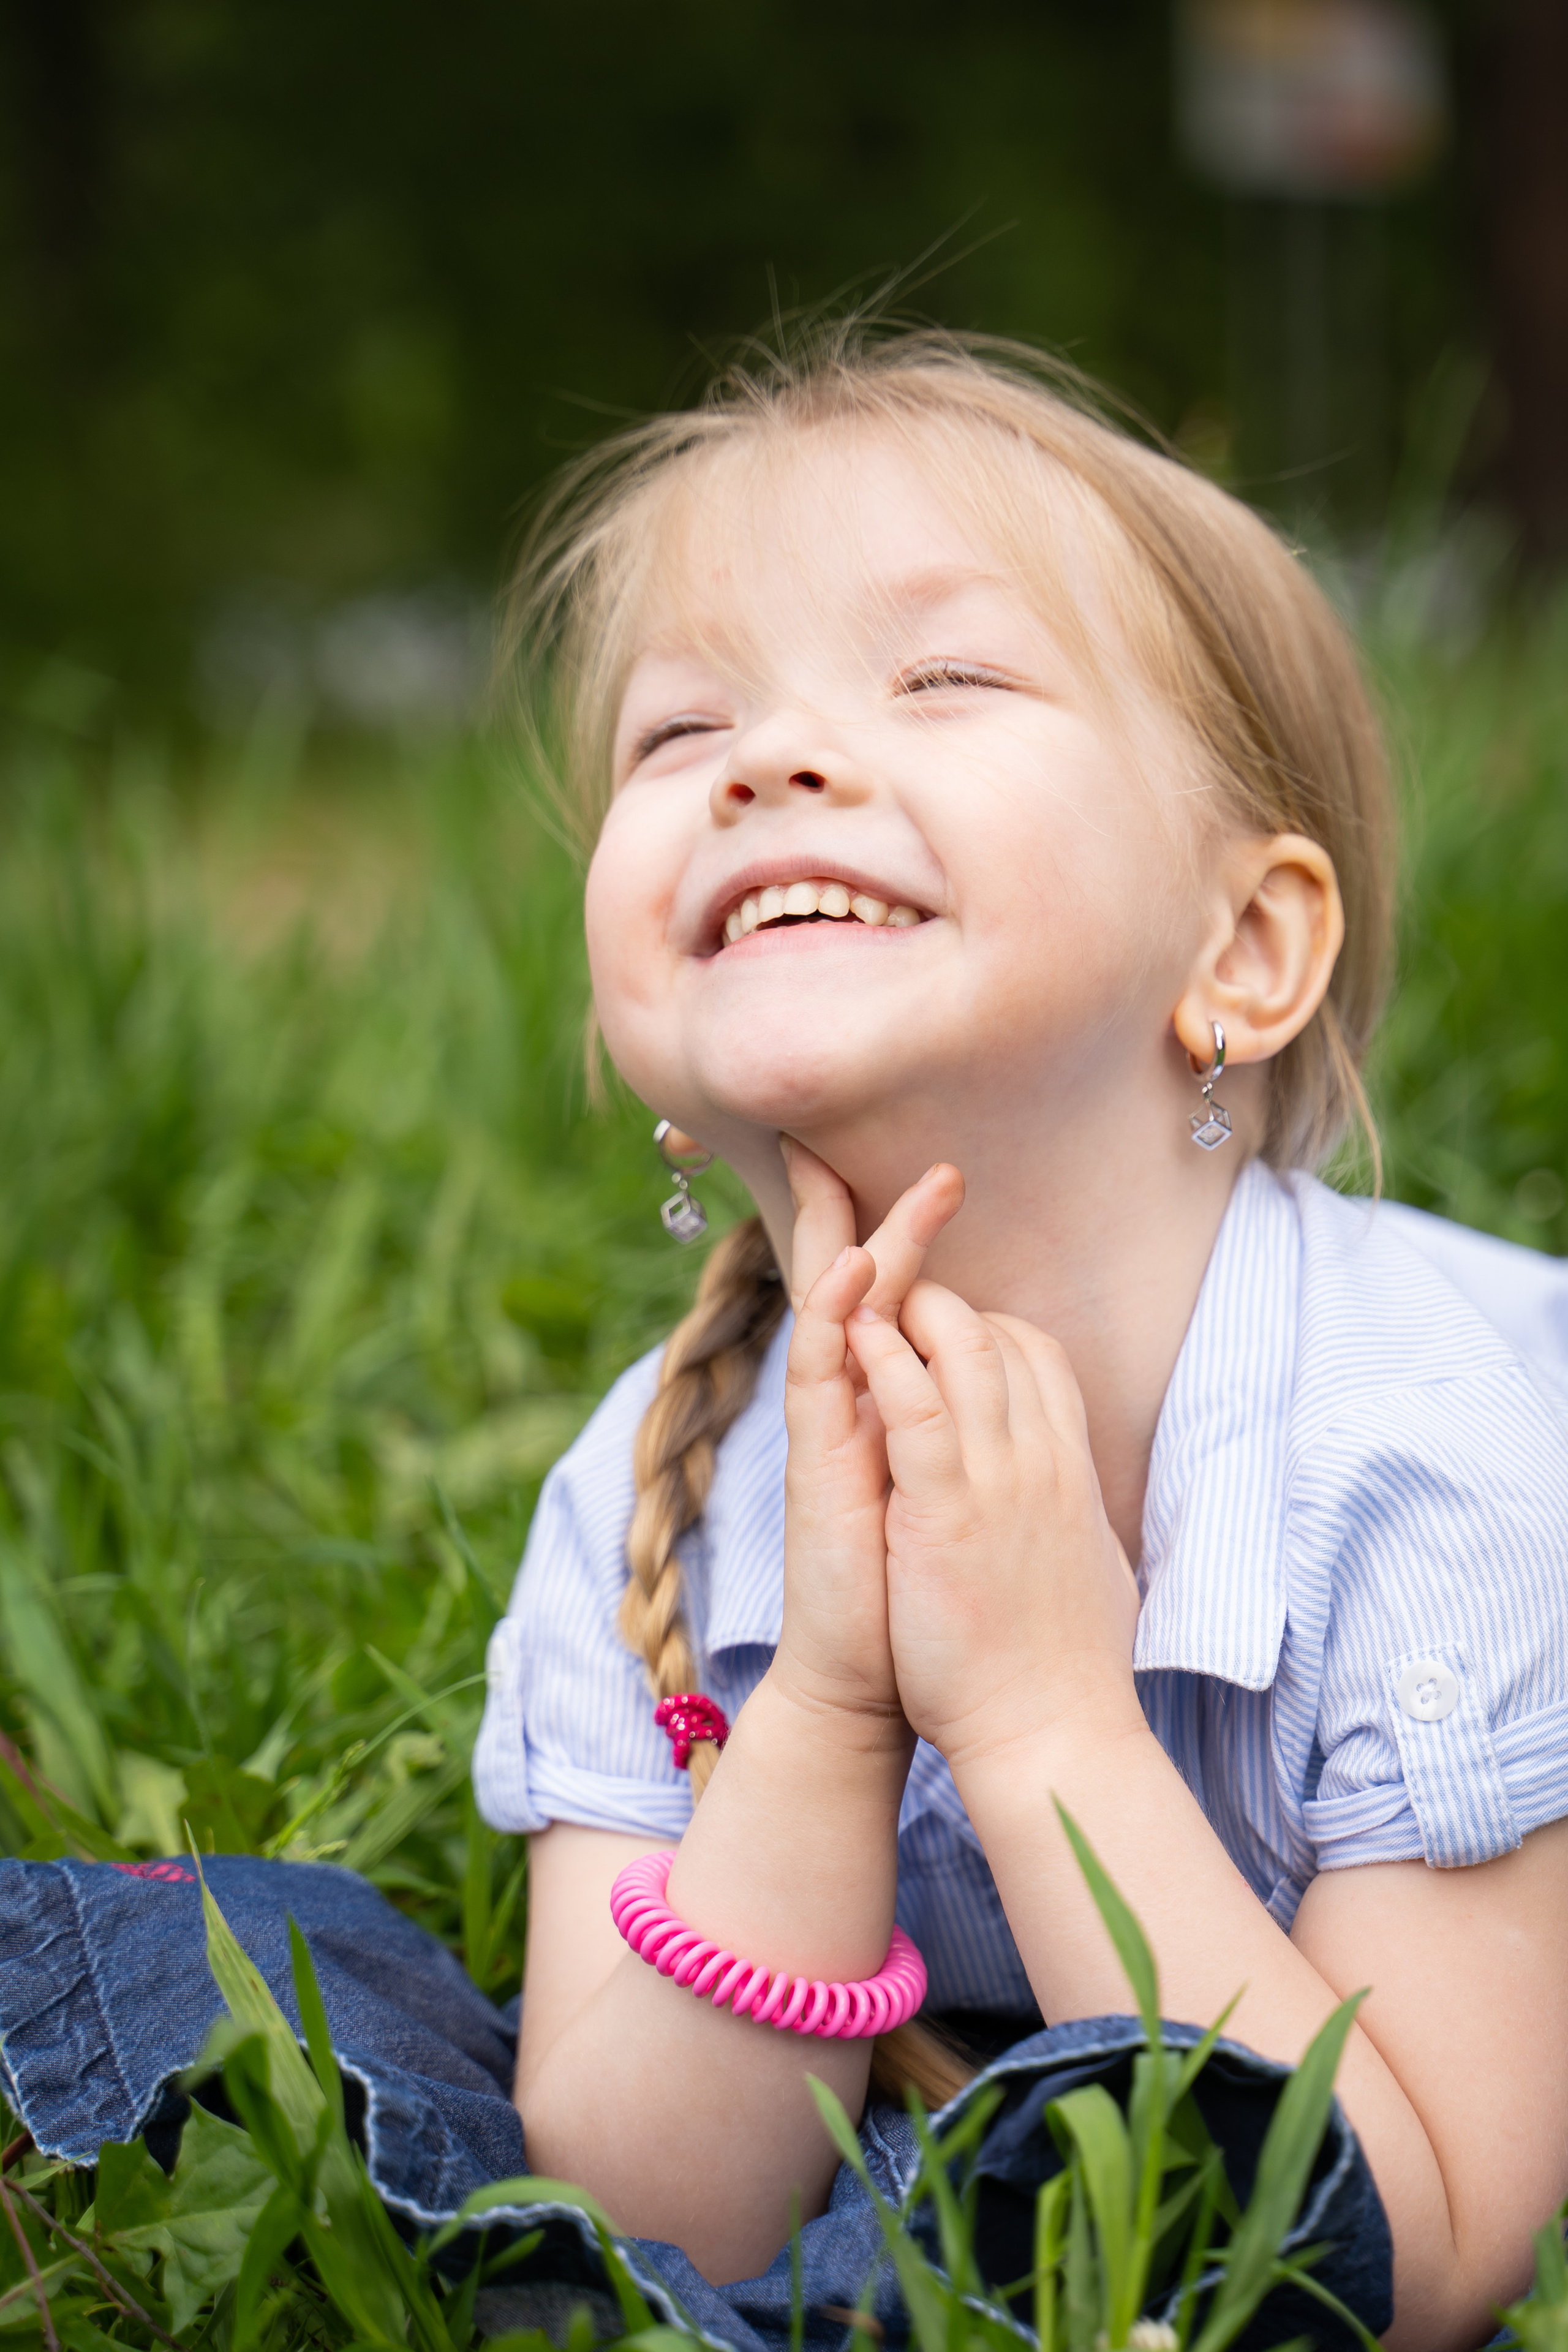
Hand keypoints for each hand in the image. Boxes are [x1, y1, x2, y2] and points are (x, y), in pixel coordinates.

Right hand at [770, 1146, 963, 1732]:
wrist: (877, 1681)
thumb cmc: (930, 1599)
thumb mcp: (970, 1499)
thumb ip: (981, 1443)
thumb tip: (1021, 1402)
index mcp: (897, 1408)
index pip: (903, 1302)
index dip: (912, 1239)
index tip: (937, 1178)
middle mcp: (859, 1406)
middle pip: (862, 1284)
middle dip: (877, 1213)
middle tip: (910, 1152)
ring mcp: (832, 1428)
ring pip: (838, 1309)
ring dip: (856, 1237)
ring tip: (866, 1177)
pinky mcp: (815, 1460)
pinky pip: (820, 1369)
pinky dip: (835, 1315)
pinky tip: (853, 1271)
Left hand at [845, 1279, 1141, 1768]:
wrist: (1051, 1734)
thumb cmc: (1064, 1668)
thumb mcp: (1087, 1565)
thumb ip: (1072, 1518)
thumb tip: (1077, 1505)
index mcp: (1071, 1470)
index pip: (1039, 1356)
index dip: (986, 1326)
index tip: (941, 1331)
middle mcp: (1044, 1459)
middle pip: (999, 1334)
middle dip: (941, 1303)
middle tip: (892, 1303)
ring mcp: (1000, 1479)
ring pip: (961, 1349)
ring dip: (910, 1312)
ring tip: (864, 1295)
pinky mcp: (948, 1509)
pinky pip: (917, 1407)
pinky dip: (885, 1360)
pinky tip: (855, 1333)